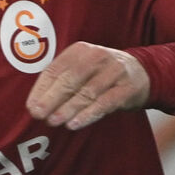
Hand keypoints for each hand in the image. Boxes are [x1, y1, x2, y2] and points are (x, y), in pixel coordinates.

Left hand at [26, 42, 149, 130]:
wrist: (142, 73)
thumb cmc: (102, 74)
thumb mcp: (82, 69)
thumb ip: (61, 82)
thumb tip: (36, 104)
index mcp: (80, 50)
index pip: (56, 69)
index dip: (41, 89)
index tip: (31, 107)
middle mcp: (97, 57)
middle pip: (70, 80)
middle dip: (52, 99)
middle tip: (39, 115)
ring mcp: (114, 72)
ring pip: (87, 92)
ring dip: (68, 109)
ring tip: (54, 122)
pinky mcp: (127, 88)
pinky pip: (105, 103)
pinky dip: (88, 114)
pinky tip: (75, 124)